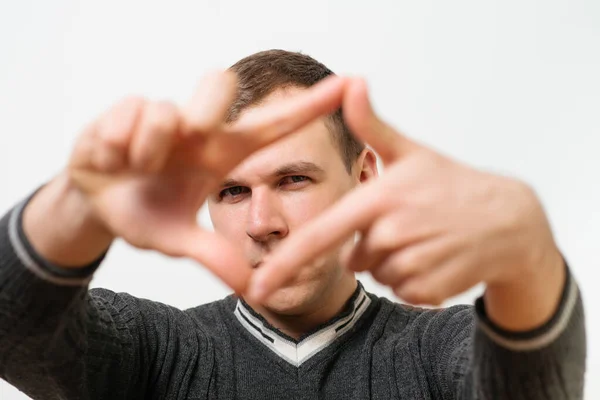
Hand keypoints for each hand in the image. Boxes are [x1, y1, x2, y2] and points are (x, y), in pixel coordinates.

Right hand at [67, 72, 346, 292]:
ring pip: (169, 110)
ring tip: (138, 167)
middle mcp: (199, 128)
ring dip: (149, 148)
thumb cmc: (144, 212)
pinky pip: (131, 113)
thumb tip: (250, 287)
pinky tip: (115, 158)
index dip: (308, 106)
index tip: (347, 85)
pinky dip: (119, 143)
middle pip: (219, 83)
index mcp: (221, 152)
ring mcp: (165, 114)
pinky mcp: (128, 107)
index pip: (273, 124)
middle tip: (178, 150)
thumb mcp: (177, 240)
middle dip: (200, 114)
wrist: (94, 201)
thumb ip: (213, 255)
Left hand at [248, 78, 561, 305]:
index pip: (320, 236)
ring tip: (425, 237)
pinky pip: (401, 290)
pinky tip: (436, 256)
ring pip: (378, 275)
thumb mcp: (409, 152)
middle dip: (371, 245)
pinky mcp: (430, 290)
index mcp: (379, 198)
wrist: (509, 221)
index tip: (256, 289)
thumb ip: (371, 124)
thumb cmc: (452, 184)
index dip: (284, 263)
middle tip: (408, 222)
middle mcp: (392, 234)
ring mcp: (413, 264)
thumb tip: (350, 82)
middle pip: (353, 257)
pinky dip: (412, 279)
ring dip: (393, 262)